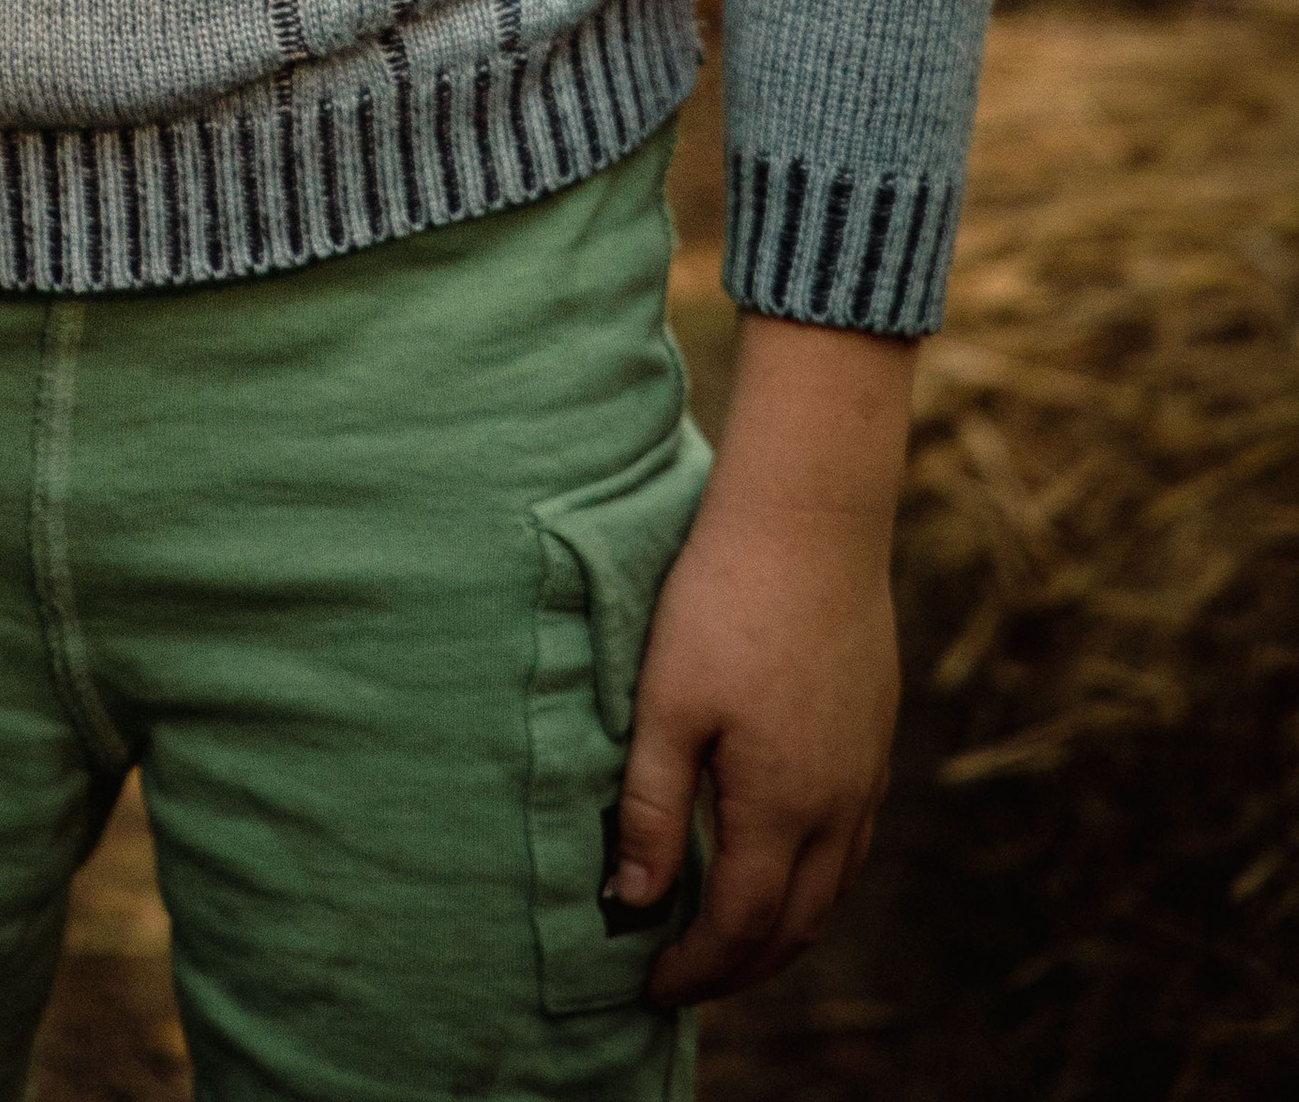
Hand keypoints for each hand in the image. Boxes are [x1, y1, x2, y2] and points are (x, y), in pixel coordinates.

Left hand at [615, 315, 915, 1005]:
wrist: (810, 520)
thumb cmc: (721, 602)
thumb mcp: (665, 704)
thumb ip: (648, 808)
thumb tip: (632, 903)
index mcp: (781, 805)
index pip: (739, 924)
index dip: (695, 968)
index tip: (649, 987)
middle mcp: (838, 803)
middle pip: (798, 924)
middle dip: (742, 968)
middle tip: (687, 982)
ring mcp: (866, 769)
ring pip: (835, 885)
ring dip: (786, 929)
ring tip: (733, 940)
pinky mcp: (874, 731)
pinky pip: (853, 838)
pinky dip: (818, 876)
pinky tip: (787, 859)